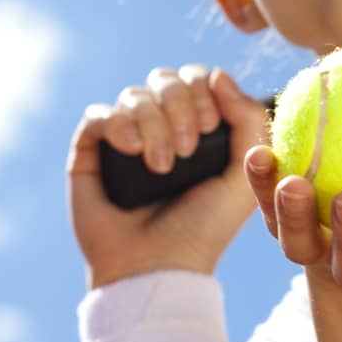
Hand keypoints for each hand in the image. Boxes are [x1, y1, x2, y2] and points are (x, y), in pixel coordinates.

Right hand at [67, 65, 270, 288]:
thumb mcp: (245, 175)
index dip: (203, 90)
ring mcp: (125, 138)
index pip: (198, 79)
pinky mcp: (91, 152)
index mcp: (199, 129)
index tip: (210, 126)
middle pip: (165, 79)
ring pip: (134, 95)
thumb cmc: (206, 227)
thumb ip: (250, 121)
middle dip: (180, 106)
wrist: (159, 266)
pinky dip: (118, 124)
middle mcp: (161, 127)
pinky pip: (99, 114)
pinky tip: (132, 150)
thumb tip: (219, 74)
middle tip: (187, 149)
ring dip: (153, 123)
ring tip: (162, 167)